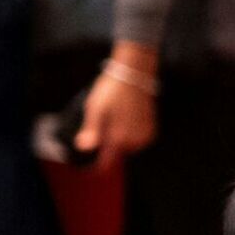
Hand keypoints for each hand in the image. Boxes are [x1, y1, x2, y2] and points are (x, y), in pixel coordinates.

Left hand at [75, 49, 159, 169]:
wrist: (134, 74)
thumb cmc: (112, 90)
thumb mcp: (95, 108)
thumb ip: (91, 131)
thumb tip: (83, 148)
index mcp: (119, 138)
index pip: (108, 161)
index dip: (98, 159)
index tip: (93, 152)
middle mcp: (135, 141)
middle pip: (117, 152)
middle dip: (109, 142)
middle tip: (105, 119)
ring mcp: (145, 136)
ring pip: (127, 145)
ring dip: (120, 136)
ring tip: (116, 115)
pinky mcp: (151, 129)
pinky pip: (137, 139)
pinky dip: (130, 132)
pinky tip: (126, 116)